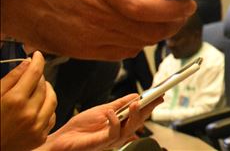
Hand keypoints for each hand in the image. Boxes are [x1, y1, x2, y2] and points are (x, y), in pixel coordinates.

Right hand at [0, 52, 56, 150]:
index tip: (38, 55)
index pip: (35, 73)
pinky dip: (47, 108)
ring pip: (52, 99)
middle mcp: (29, 113)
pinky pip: (52, 116)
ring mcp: (36, 127)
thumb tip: (27, 63)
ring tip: (37, 89)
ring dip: (47, 91)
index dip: (38, 61)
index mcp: (15, 101)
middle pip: (44, 85)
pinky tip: (37, 107)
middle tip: (31, 76)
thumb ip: (10, 79)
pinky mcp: (40, 137)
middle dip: (38, 77)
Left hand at [37, 93, 162, 150]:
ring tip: (138, 102)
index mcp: (122, 125)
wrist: (62, 139)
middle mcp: (120, 133)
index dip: (150, 105)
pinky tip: (111, 113)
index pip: (139, 115)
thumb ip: (120, 104)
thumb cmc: (81, 127)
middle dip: (149, 109)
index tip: (160, 95)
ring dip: (136, 114)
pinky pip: (113, 133)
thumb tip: (137, 95)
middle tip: (156, 97)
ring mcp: (112, 140)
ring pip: (130, 128)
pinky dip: (114, 122)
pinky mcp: (102, 143)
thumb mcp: (104, 110)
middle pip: (139, 122)